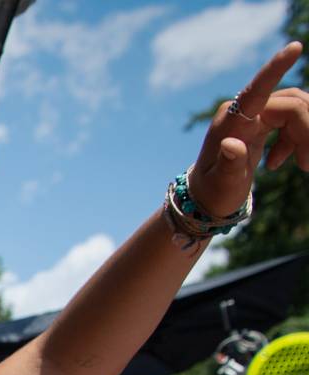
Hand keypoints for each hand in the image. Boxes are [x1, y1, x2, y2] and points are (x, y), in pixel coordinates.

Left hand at [187, 43, 308, 219]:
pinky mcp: (261, 121)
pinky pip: (291, 119)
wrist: (206, 197)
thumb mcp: (223, 184)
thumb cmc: (213, 193)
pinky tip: (279, 163)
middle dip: (307, 131)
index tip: (295, 48)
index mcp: (230, 122)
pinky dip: (295, 140)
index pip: (258, 90)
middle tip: (308, 166)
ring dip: (305, 136)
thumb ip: (229, 164)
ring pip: (296, 111)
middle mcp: (241, 111)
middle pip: (291, 105)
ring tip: (303, 165)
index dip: (276, 69)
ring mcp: (252, 114)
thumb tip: (231, 145)